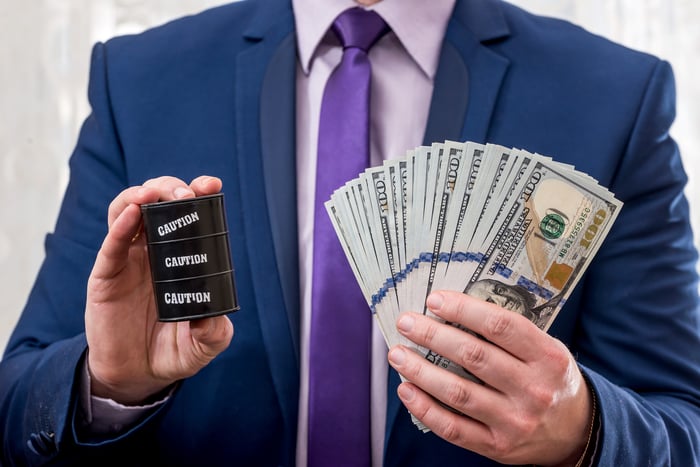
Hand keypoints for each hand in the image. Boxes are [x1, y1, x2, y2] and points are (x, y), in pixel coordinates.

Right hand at [85, 176, 233, 404]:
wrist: (137, 375)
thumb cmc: (173, 351)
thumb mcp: (202, 345)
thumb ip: (214, 332)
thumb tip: (217, 317)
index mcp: (182, 256)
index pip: (189, 214)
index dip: (199, 193)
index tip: (211, 185)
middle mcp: (155, 251)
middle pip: (158, 202)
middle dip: (172, 189)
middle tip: (188, 196)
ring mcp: (129, 260)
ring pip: (128, 210)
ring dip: (141, 195)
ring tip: (153, 194)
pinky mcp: (106, 276)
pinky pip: (111, 244)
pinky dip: (120, 225)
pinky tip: (132, 215)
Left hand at [388, 290, 591, 465]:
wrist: (577, 432)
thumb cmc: (551, 379)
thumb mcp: (547, 349)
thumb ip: (510, 333)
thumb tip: (454, 309)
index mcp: (547, 358)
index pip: (500, 326)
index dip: (463, 310)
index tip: (435, 300)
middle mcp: (534, 390)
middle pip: (473, 356)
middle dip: (432, 336)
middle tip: (406, 322)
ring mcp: (515, 421)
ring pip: (458, 393)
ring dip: (420, 371)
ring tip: (397, 354)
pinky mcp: (498, 446)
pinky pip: (453, 428)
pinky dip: (425, 408)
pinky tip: (406, 390)